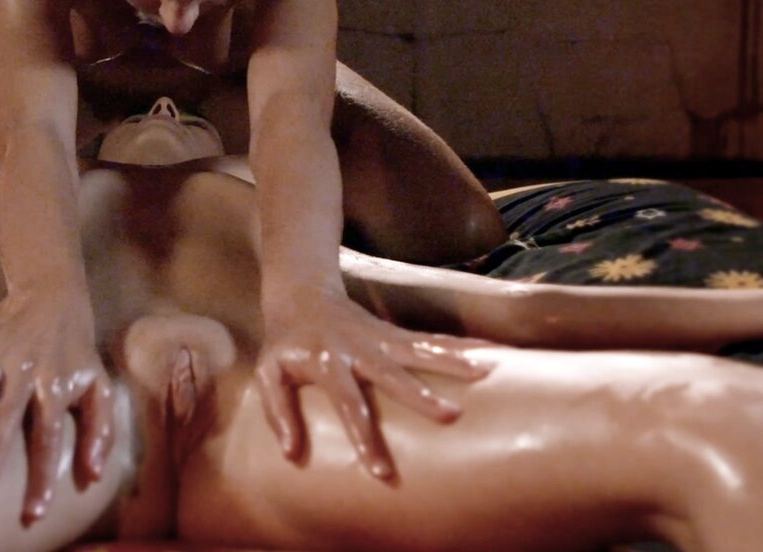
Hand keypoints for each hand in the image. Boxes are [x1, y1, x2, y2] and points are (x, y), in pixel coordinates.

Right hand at [0, 293, 113, 524]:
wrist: (52, 300)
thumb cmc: (74, 357)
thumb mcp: (97, 388)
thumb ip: (100, 431)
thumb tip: (95, 476)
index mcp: (55, 386)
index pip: (50, 435)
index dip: (43, 473)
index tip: (35, 511)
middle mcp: (26, 372)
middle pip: (12, 409)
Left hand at [255, 291, 488, 479]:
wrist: (300, 292)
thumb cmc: (285, 342)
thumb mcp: (269, 372)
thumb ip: (277, 411)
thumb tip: (290, 453)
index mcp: (325, 360)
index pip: (347, 401)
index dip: (363, 435)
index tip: (380, 470)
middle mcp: (357, 347)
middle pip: (392, 372)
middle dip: (421, 394)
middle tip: (452, 416)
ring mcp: (379, 336)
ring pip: (419, 348)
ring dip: (453, 358)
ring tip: (486, 371)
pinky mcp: (394, 332)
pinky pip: (431, 338)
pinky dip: (462, 344)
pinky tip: (493, 353)